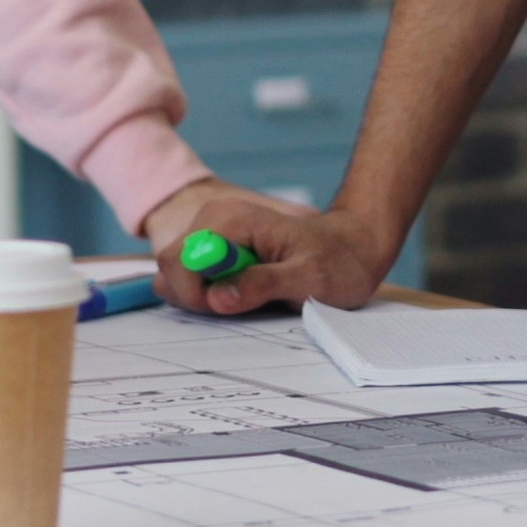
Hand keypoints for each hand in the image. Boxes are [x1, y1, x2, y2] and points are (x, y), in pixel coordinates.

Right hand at [142, 180, 392, 317]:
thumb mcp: (310, 277)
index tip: (226, 306)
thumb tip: (219, 297)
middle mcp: (214, 222)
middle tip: (239, 305)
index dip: (194, 293)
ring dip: (204, 297)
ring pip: (178, 275)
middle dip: (196, 297)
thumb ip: (263, 284)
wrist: (355, 247)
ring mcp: (214, 236)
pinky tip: (244, 295)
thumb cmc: (339, 260)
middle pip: (171, 267)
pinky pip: (195, 278)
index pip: (177, 259)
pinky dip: (211, 294)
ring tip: (248, 298)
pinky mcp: (218, 251)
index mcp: (230, 220)